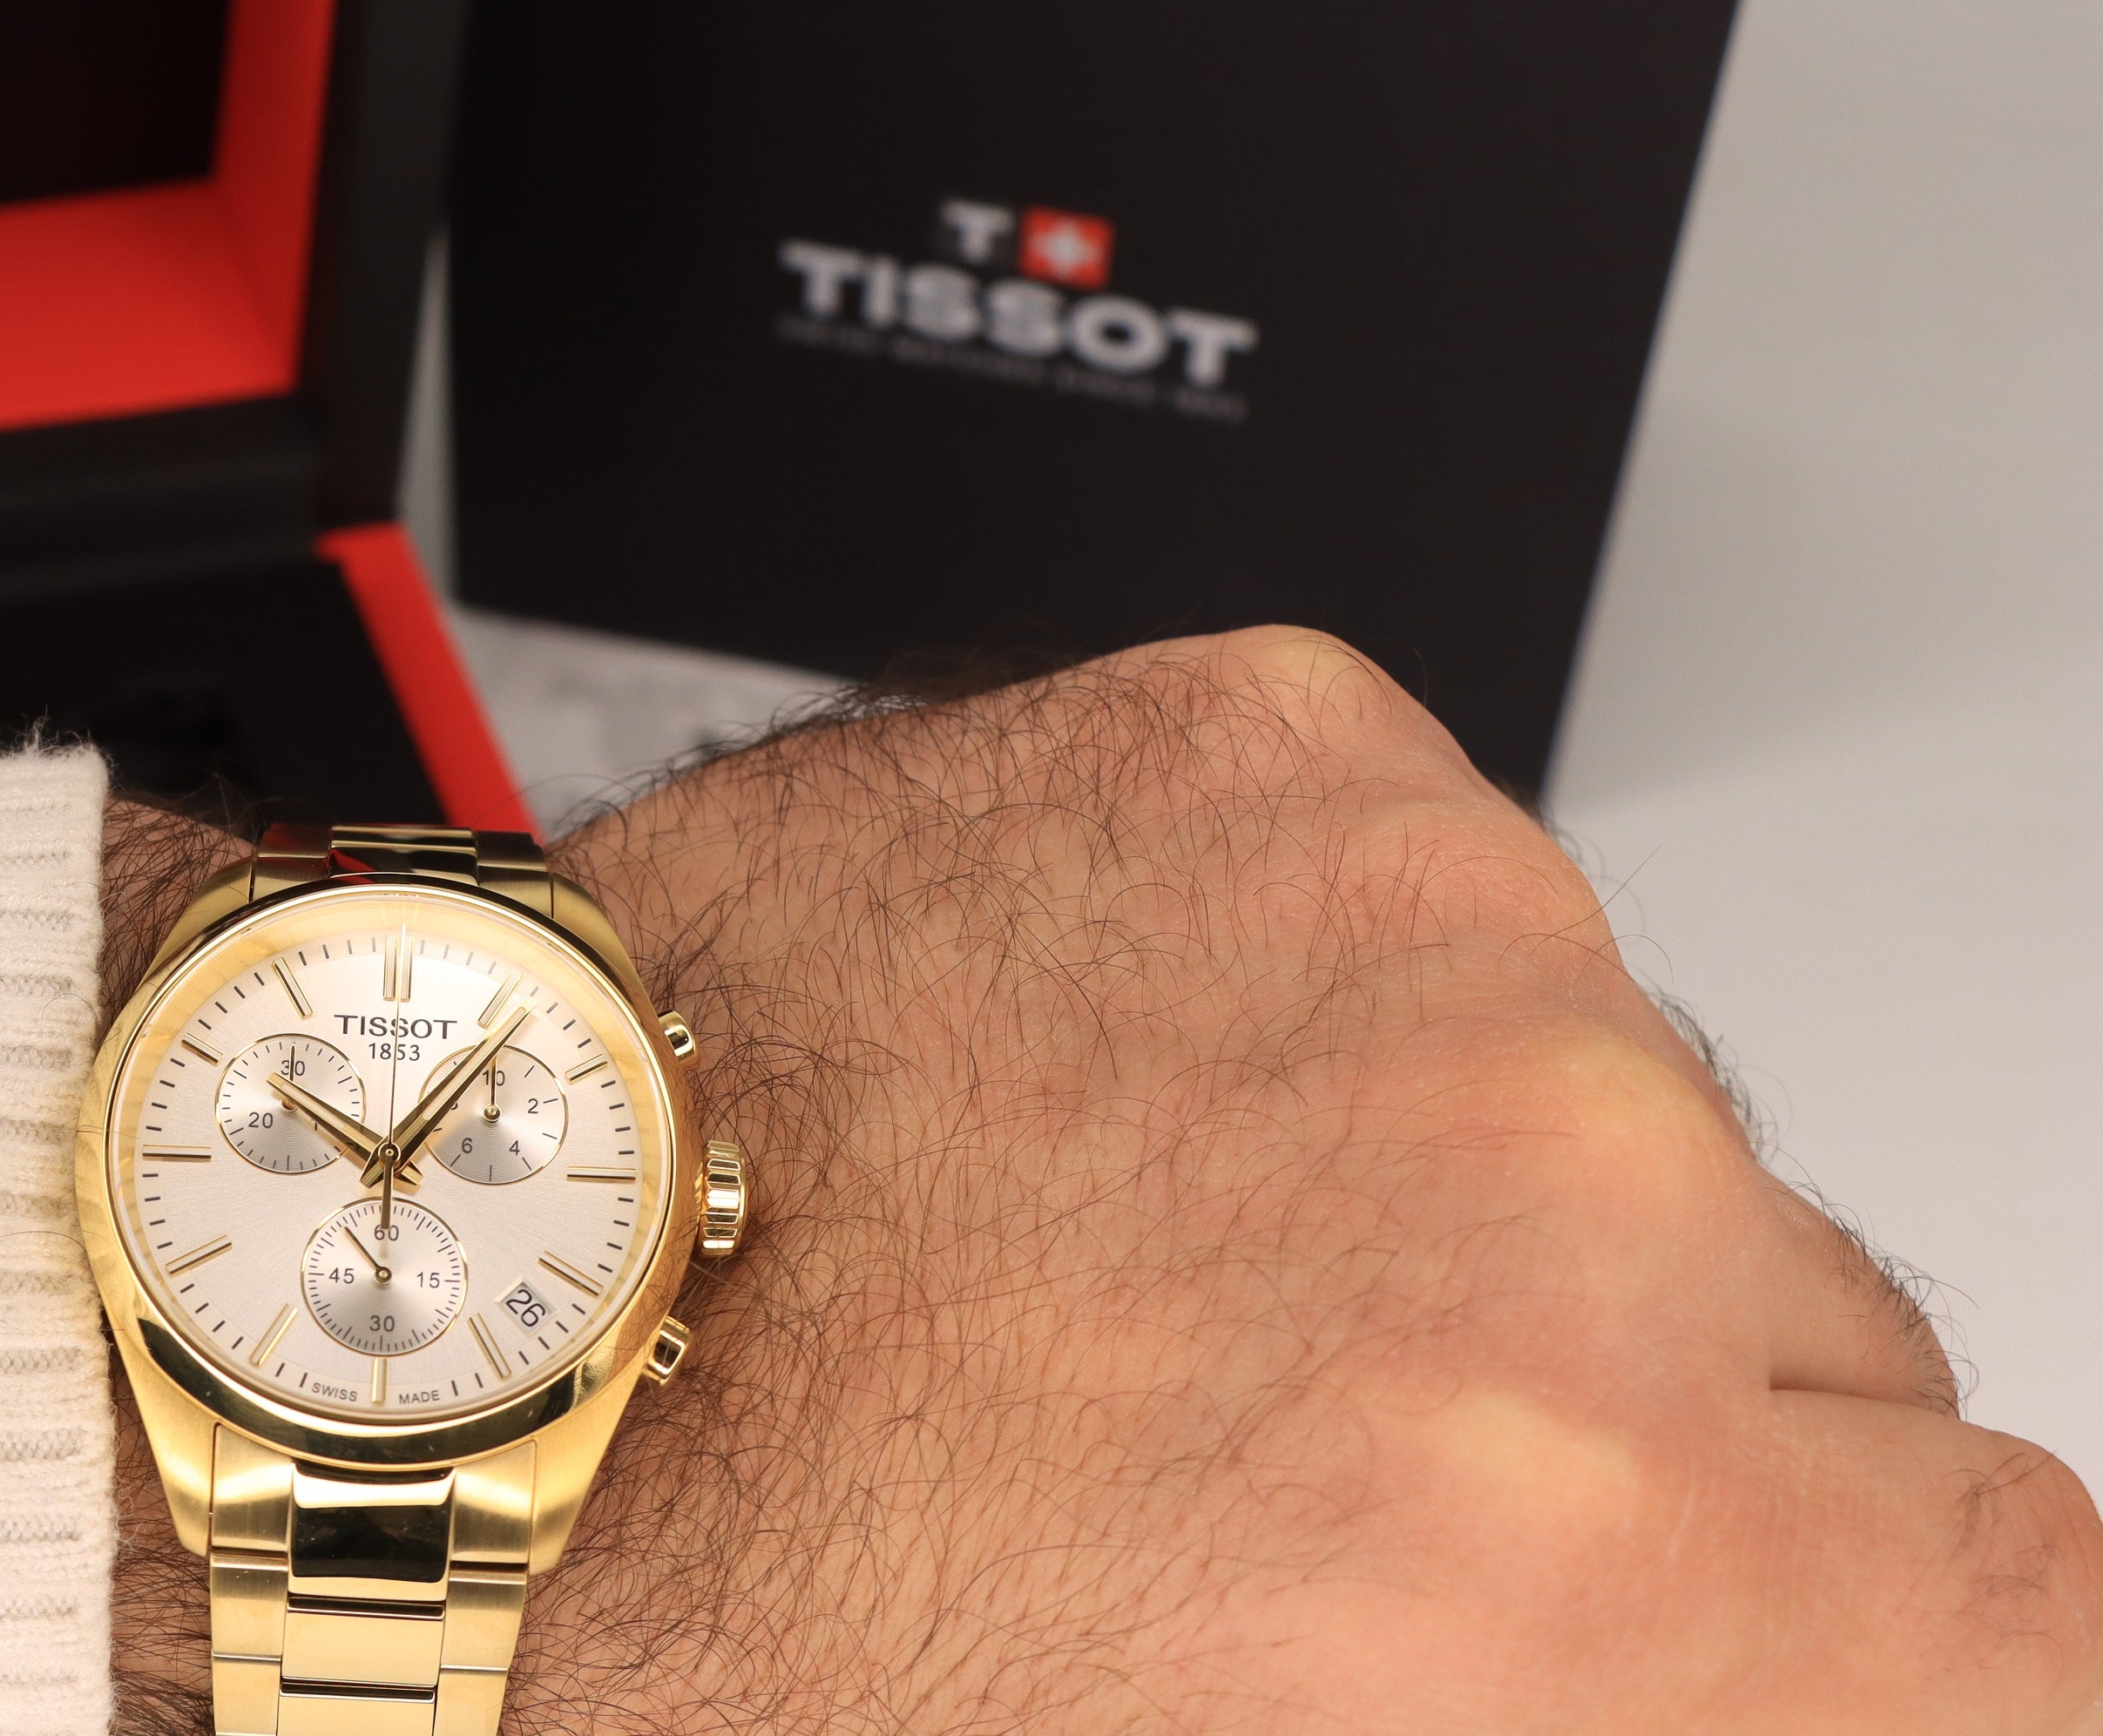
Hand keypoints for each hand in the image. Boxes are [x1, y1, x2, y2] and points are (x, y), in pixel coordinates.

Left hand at [99, 629, 2102, 1731]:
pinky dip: (1318, 995)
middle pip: (1820, 1341)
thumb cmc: (749, 1625)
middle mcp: (1555, 1210)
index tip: (1783, 1599)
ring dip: (1460, 1196)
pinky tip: (1092, 1095)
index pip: (2029, 1591)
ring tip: (1143, 1264)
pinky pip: (1434, 912)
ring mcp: (1420, 936)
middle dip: (1636, 1423)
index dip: (1902, 1609)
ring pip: (1618, 1109)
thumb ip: (1583, 1697)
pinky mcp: (1278, 750)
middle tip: (1324, 1458)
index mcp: (1593, 1564)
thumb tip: (1674, 1650)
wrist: (447, 1334)